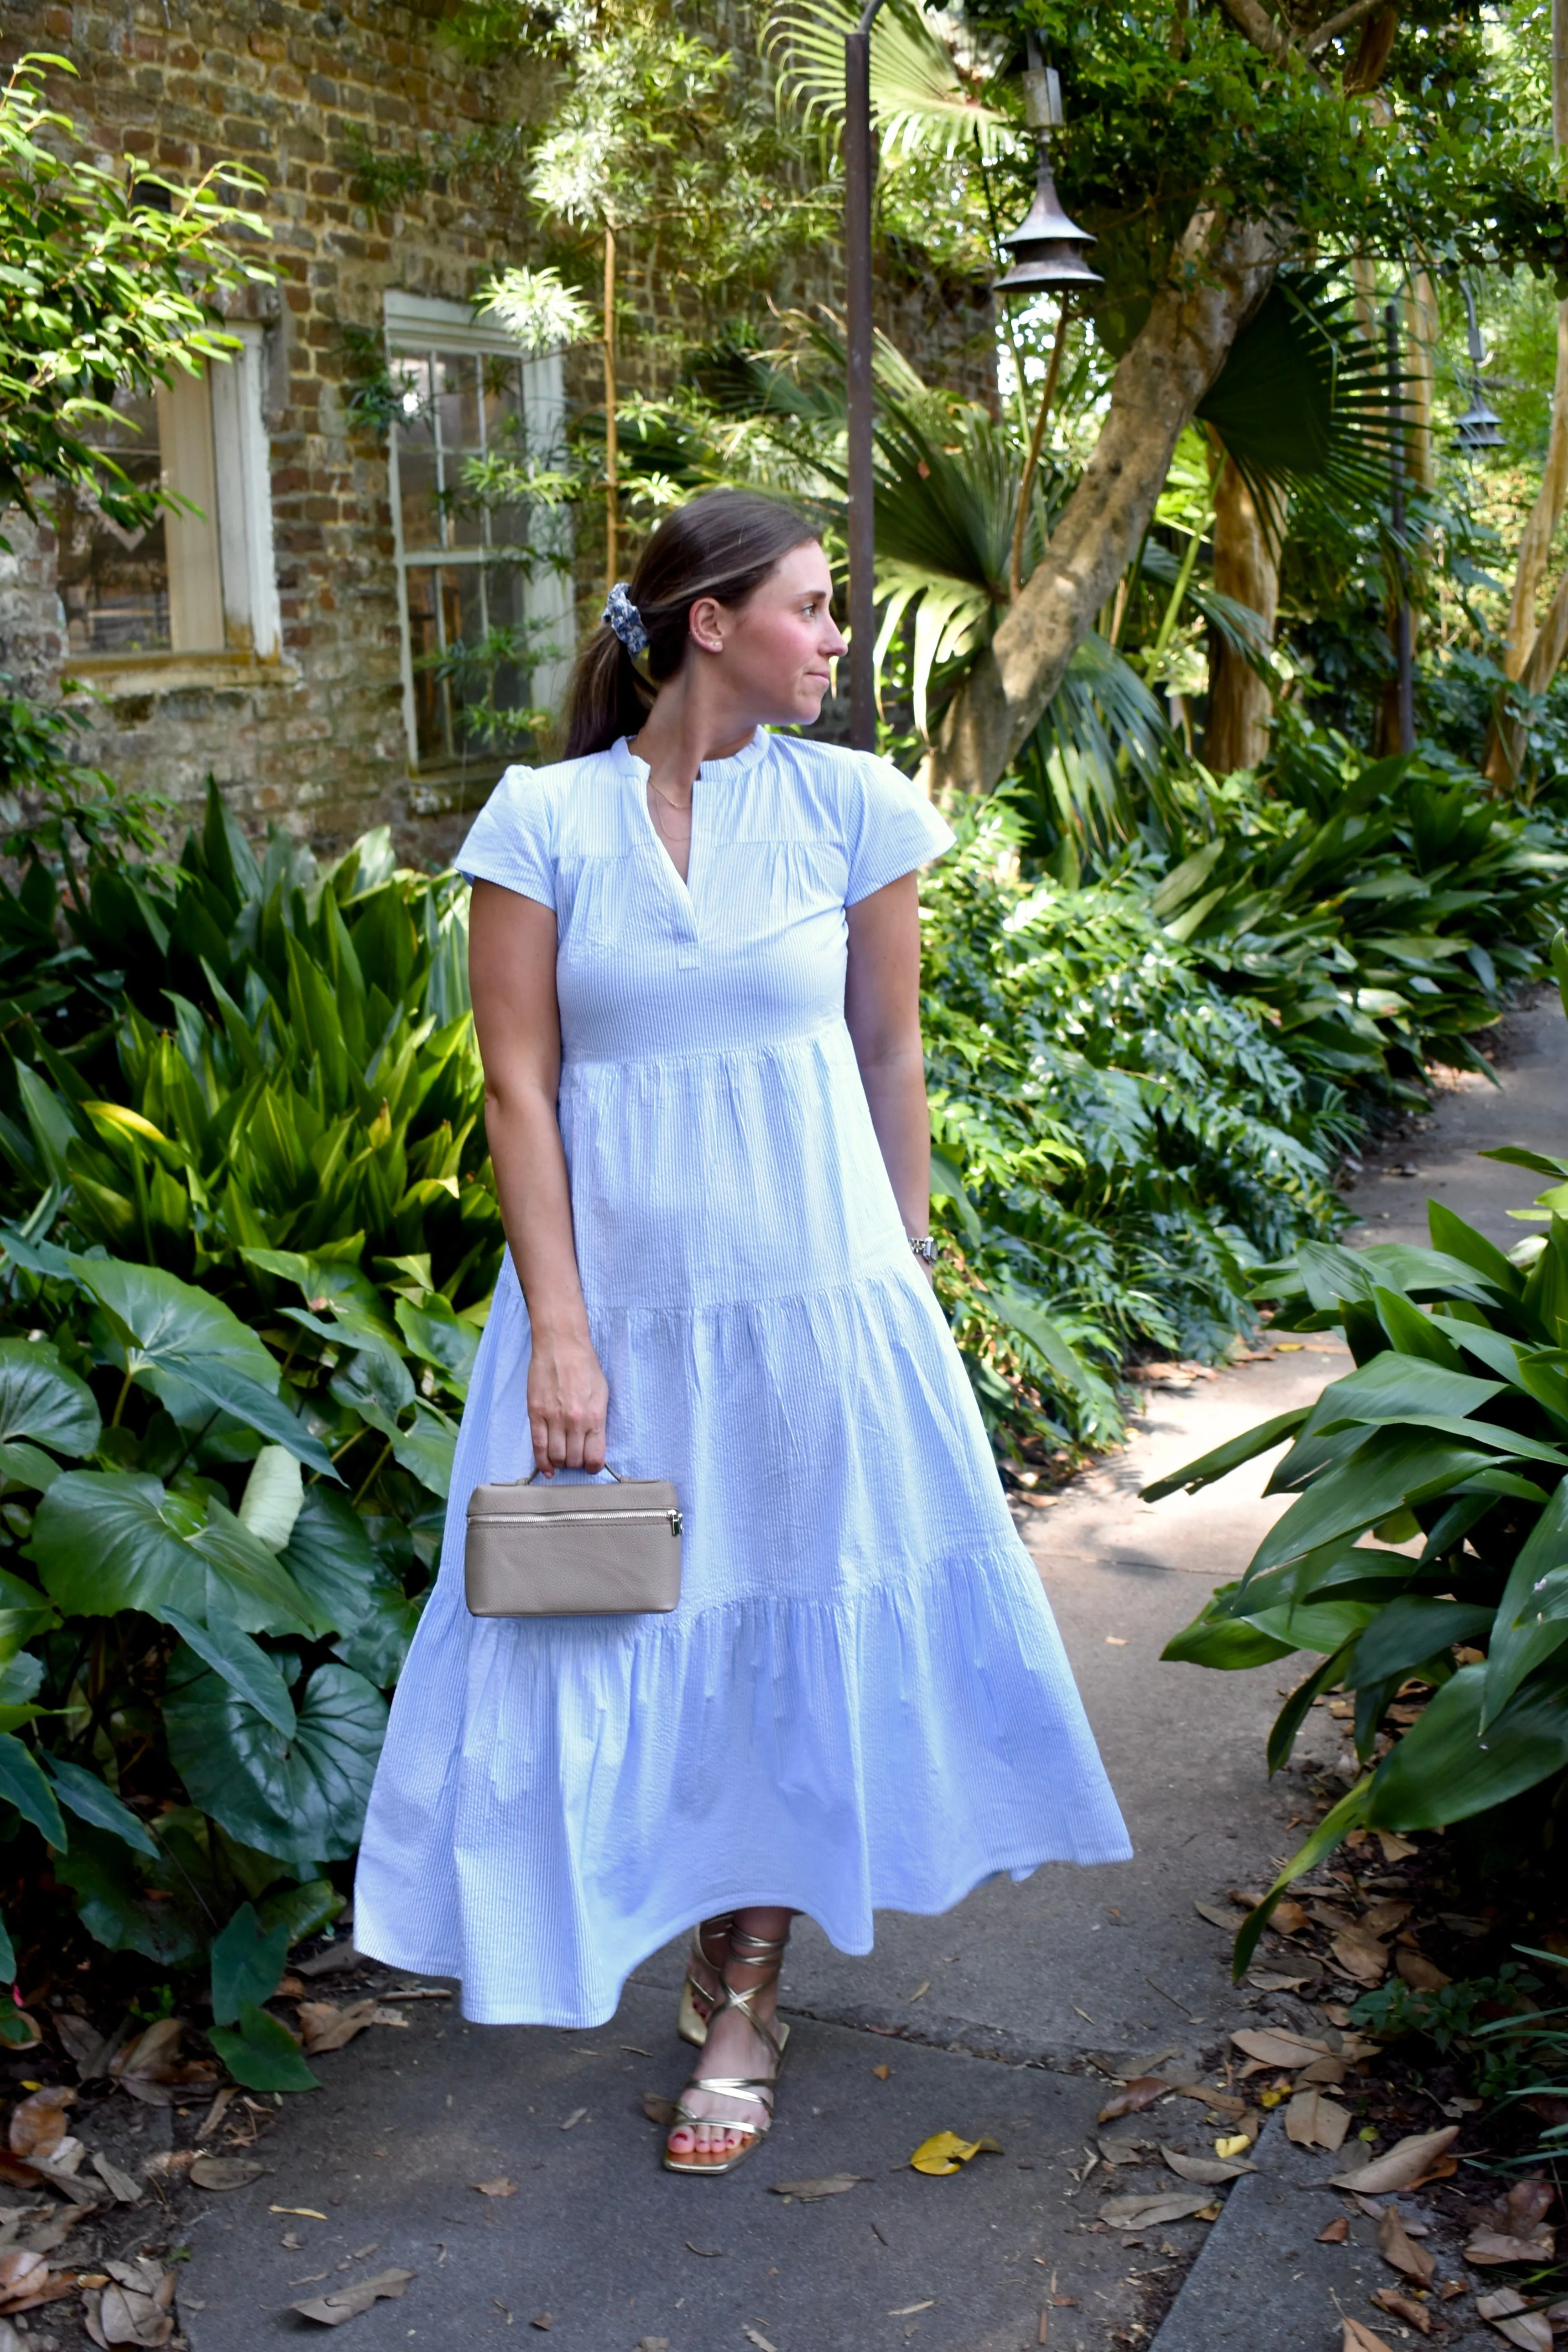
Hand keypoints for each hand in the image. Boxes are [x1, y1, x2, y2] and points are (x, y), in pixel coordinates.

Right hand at [526, 1327, 608, 1474]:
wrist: (561, 1346)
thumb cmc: (584, 1366)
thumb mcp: (602, 1394)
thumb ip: (598, 1421)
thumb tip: (594, 1444)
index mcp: (595, 1417)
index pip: (595, 1457)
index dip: (593, 1467)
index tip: (591, 1465)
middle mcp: (575, 1422)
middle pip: (574, 1460)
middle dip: (576, 1464)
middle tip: (575, 1458)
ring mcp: (553, 1419)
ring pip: (556, 1457)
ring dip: (560, 1463)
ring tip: (562, 1459)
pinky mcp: (536, 1414)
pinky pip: (537, 1446)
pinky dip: (542, 1462)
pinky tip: (547, 1468)